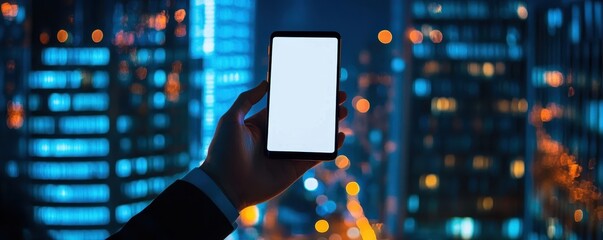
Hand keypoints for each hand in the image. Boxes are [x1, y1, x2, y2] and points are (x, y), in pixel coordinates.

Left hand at [201, 80, 347, 210]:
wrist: (224, 186)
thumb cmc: (223, 152)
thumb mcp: (231, 120)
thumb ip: (247, 99)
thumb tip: (265, 83)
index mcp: (262, 125)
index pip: (287, 107)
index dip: (303, 97)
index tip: (318, 85)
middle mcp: (276, 139)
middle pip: (304, 120)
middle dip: (322, 108)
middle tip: (338, 96)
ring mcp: (286, 154)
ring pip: (313, 137)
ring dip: (329, 125)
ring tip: (342, 112)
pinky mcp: (294, 169)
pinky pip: (315, 156)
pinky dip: (329, 148)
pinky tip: (340, 136)